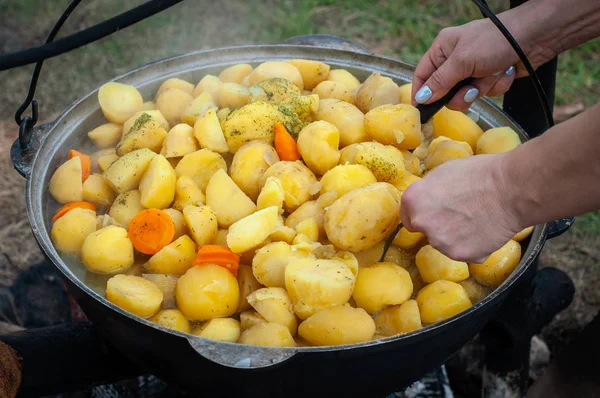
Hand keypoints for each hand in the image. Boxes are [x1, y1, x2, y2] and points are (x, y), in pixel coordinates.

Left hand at [400, 154, 523, 262]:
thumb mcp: (443, 173)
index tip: (433, 212)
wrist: (511, 189)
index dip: (422, 213)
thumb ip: (428, 192)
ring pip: (445, 243)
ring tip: (477, 220)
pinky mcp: (460, 255)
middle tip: (460, 214)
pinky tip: (485, 230)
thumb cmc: (479, 174)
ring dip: (456, 237)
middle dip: (438, 225)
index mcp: (413, 200)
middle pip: (426, 230)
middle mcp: (421, 223)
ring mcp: (440, 242)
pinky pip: (464, 252)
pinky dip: (473, 246)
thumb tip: (426, 201)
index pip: (407, 216)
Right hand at [411, 16, 554, 111]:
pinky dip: (496, 85)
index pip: (423, 74)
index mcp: (443, 49)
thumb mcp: (461, 61)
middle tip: (471, 90)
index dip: (421, 92)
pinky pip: (486, 92)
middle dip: (460, 94)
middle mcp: (456, 60)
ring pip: (467, 95)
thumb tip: (422, 98)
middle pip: (445, 91)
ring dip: (481, 89)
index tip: (421, 110)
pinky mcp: (490, 77)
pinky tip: (505, 72)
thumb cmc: (494, 41)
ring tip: (492, 74)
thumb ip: (440, 82)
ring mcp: (474, 69)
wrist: (535, 36)